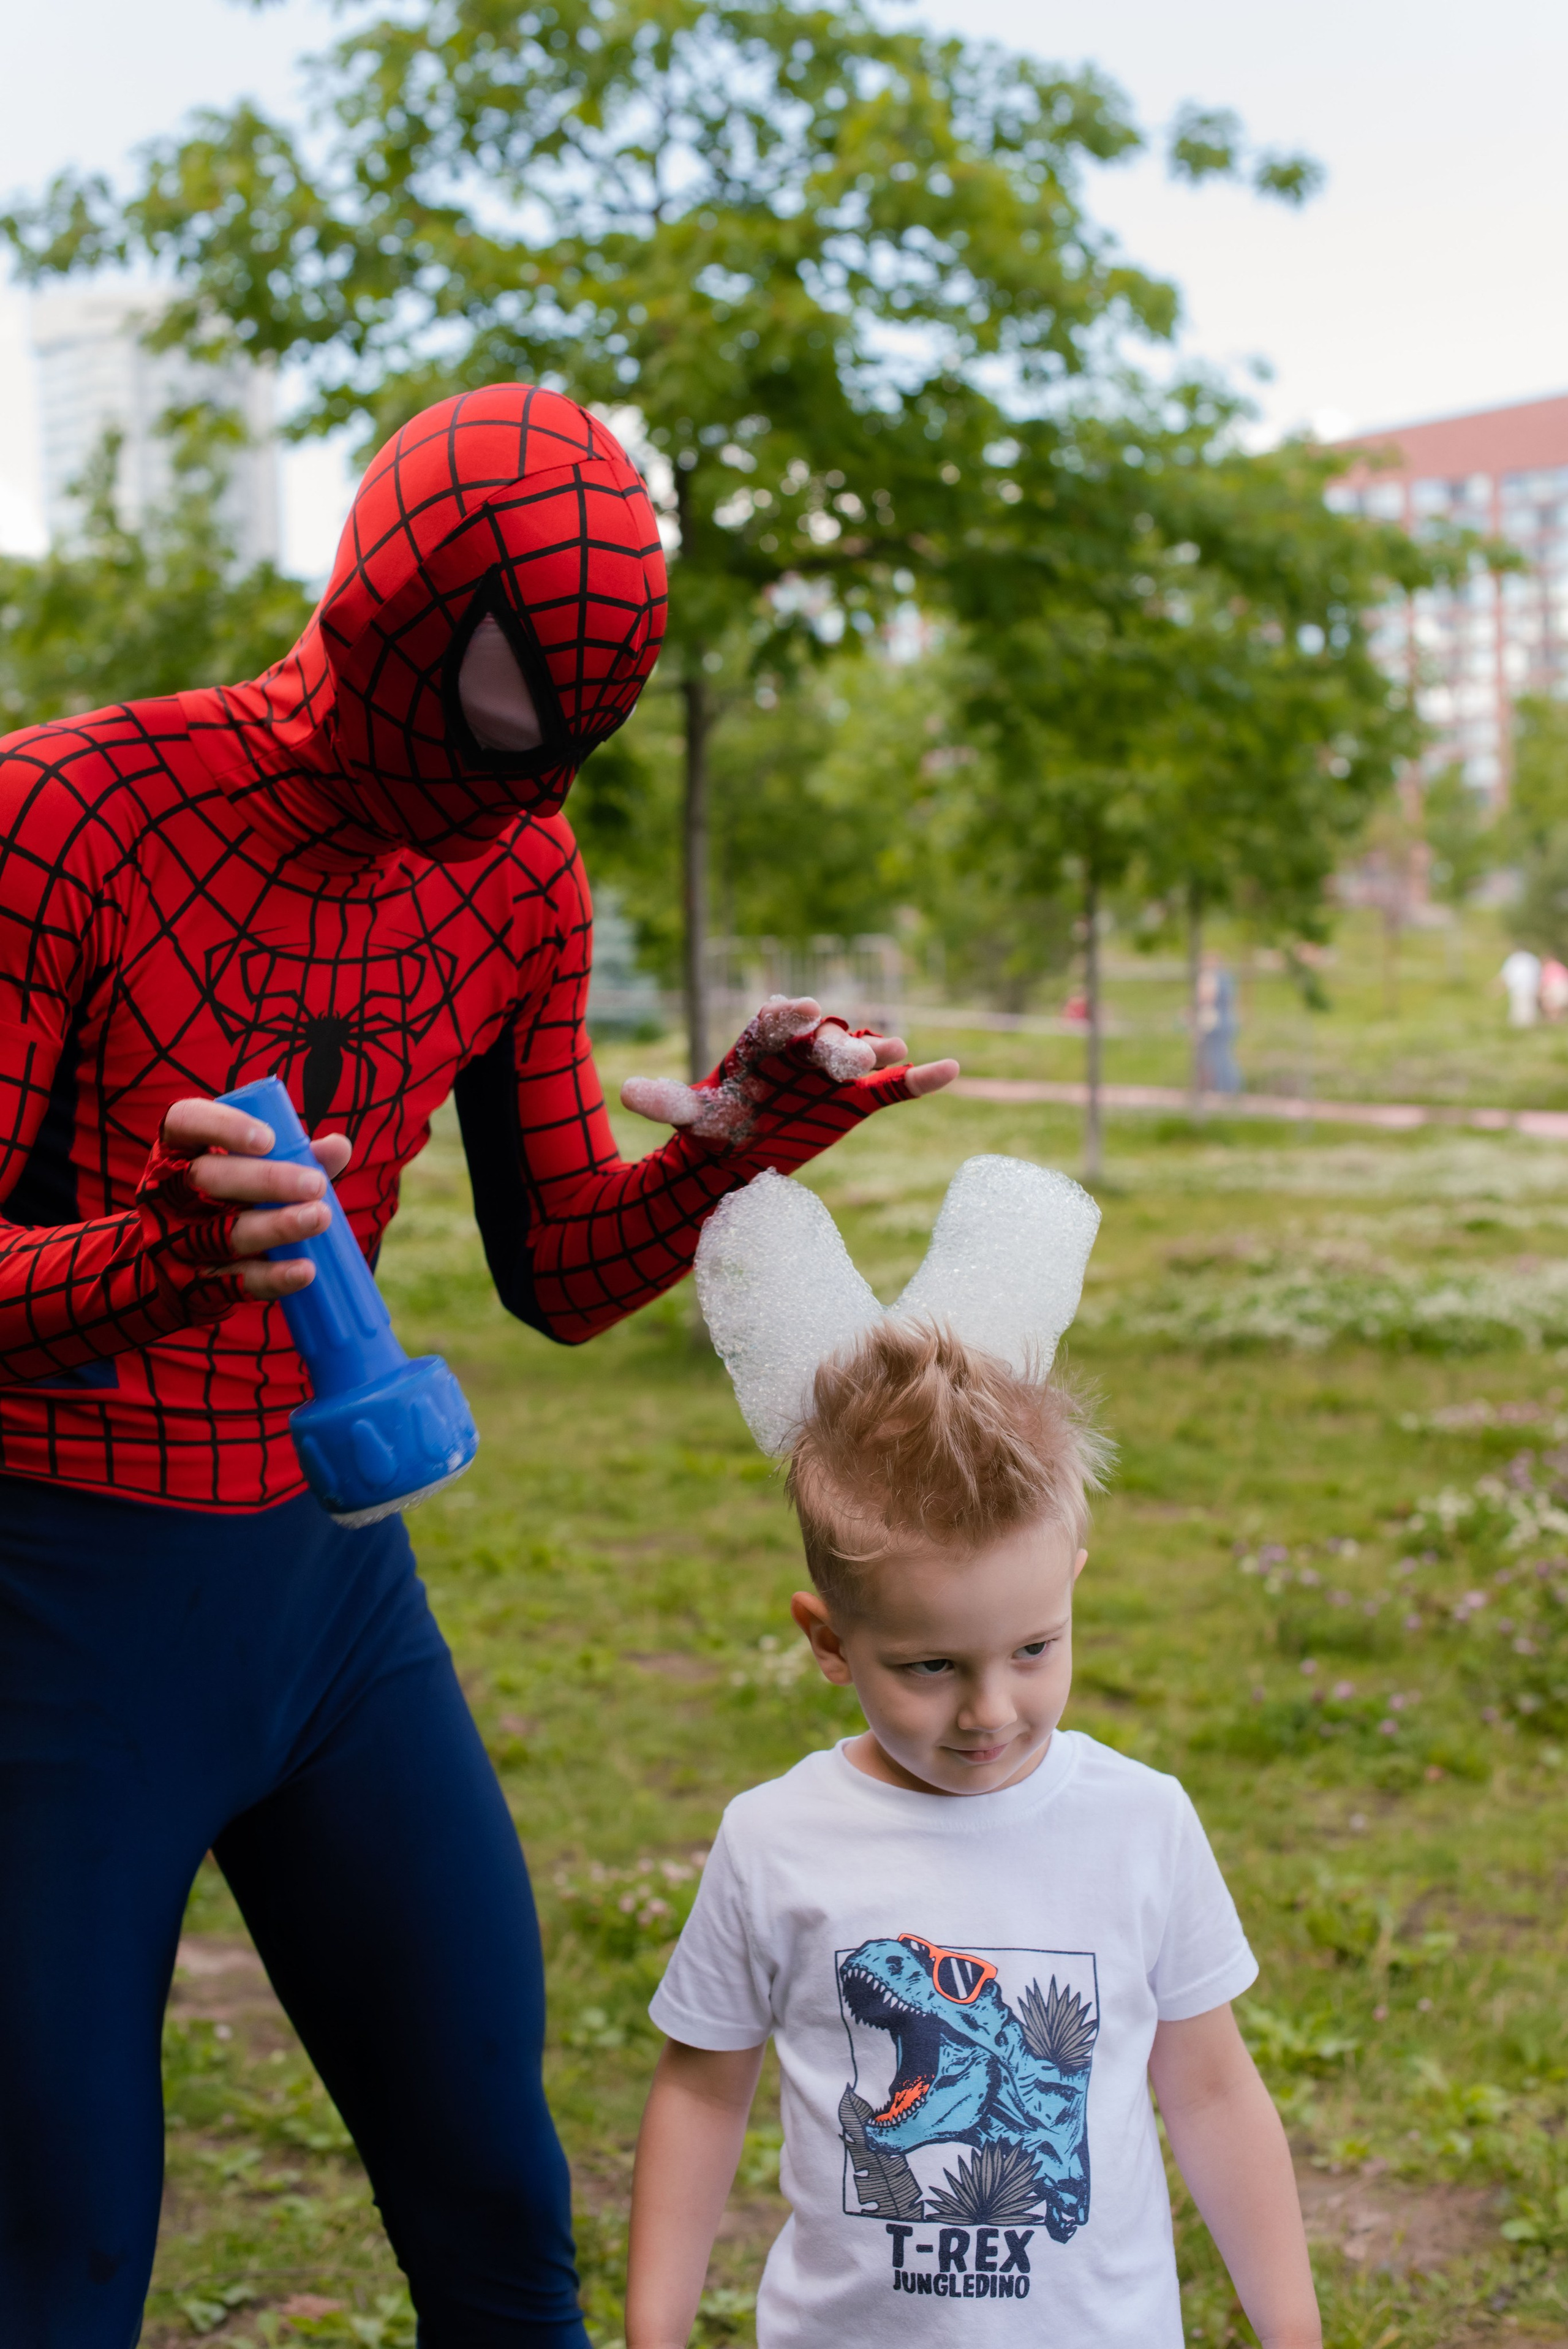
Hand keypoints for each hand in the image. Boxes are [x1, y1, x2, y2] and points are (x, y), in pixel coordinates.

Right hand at [155, 1100, 352, 1301]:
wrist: (187, 1266)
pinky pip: (234, 1280)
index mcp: (181, 1149)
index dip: (222, 1126)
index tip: (268, 1139)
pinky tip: (304, 1271)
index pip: (186, 1123)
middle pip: (207, 1178)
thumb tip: (338, 1147)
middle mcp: (170, 1191)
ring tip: (319, 1218)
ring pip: (223, 1232)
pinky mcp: (193, 1283)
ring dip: (276, 1226)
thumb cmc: (233, 1198)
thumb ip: (295, 1155)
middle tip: (315, 1184)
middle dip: (265, 1179)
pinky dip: (273, 1276)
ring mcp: (177, 1239)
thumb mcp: (256, 1168)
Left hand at [621, 996, 957, 1155]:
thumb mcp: (690, 1115)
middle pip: (824, 1037)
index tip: (798, 1009)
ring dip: (876, 1053)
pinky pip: (893, 1089)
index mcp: (763, 1040)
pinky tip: (950, 1070)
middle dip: (836, 1041)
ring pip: (859, 1057)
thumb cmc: (714, 1126)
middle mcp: (803, 1047)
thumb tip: (627, 1092)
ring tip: (890, 1055)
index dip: (790, 1014)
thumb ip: (665, 1101)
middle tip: (845, 1050)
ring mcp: (833, 1072)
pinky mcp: (856, 1098)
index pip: (778, 1020)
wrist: (741, 1153)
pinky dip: (920, 1079)